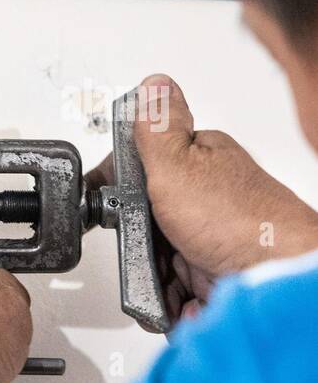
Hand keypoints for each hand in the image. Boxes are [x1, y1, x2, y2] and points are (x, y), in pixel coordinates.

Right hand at [87, 74, 317, 325]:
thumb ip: (157, 128)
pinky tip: (180, 294)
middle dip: (136, 243)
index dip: (118, 189)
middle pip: (140, 221)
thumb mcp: (181, 164)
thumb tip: (153, 83)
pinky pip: (171, 291)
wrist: (276, 277)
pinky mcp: (208, 274)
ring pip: (154, 260)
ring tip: (166, 276)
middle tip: (146, 243)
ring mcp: (205, 238)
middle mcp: (202, 199)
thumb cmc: (242, 220)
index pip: (139, 168)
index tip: (107, 204)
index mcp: (199, 160)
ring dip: (152, 277)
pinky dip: (169, 299)